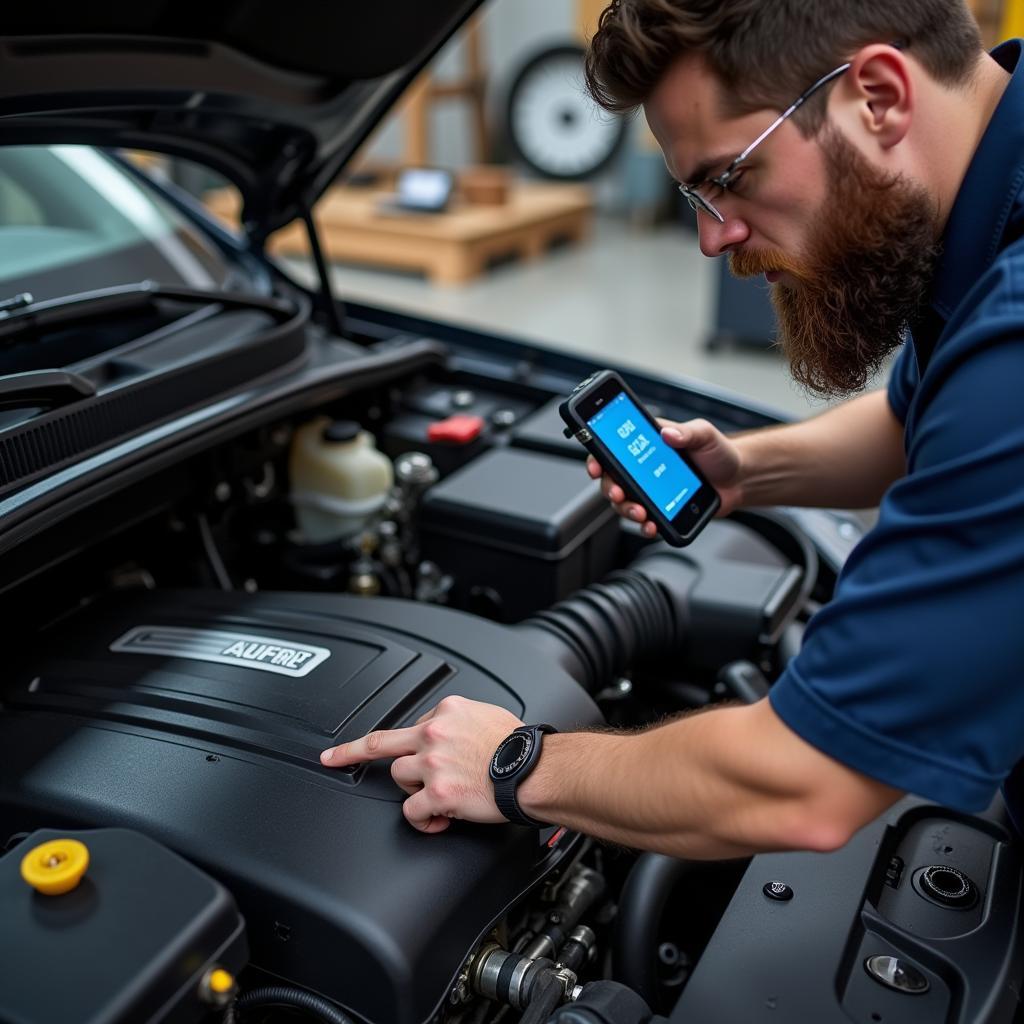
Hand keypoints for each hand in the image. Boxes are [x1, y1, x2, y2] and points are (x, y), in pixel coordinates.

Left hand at [320, 696, 523, 832]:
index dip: (407, 741)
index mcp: (448, 712)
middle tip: (333, 758)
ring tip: (439, 798)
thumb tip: (456, 733)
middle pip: (382, 742)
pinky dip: (422, 820)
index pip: (413, 725)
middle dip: (352, 751)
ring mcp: (432, 763)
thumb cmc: (520, 748)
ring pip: (400, 777)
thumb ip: (462, 723)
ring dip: (415, 790)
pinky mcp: (436, 793)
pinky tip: (437, 820)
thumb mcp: (489, 716)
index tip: (378, 742)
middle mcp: (434, 734)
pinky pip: (411, 811)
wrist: (535, 770)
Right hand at [588, 418, 743, 537]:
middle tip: (619, 494)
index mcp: (648, 444)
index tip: (597, 466)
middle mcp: (644, 468)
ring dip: (626, 510)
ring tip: (640, 513)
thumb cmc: (719, 452)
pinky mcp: (661, 509)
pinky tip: (651, 526)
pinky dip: (644, 526)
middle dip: (611, 489)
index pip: (613, 448)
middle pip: (613, 480)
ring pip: (625, 503)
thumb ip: (688, 432)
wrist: (738, 479)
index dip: (598, 457)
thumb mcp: (705, 434)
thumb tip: (668, 434)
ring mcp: (651, 490)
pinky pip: (645, 520)